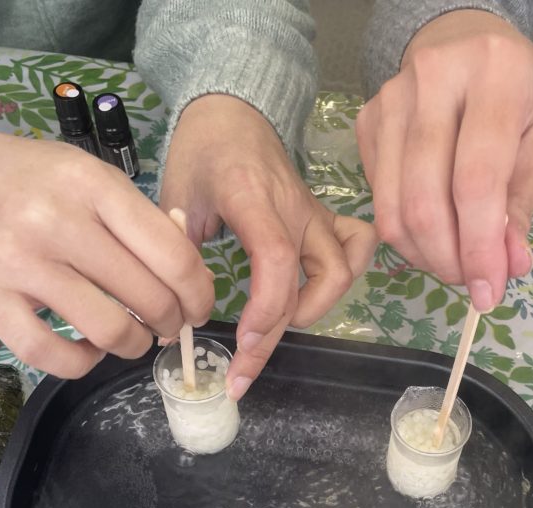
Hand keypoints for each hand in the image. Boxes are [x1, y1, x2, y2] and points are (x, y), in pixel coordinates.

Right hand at [0, 130, 213, 376]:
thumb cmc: (34, 179)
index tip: (198, 308)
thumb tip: (193, 280)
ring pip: (109, 331)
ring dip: (134, 345)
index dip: (200, 295)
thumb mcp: (92, 177)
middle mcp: (57, 222)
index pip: (175, 257)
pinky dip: (81, 362)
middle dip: (171, 323)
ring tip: (132, 336)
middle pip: (149, 298)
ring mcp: (20, 262)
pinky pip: (51, 354)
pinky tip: (88, 348)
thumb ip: (141, 222)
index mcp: (93, 186)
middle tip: (167, 324)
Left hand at [161, 95, 376, 398]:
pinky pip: (358, 247)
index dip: (266, 309)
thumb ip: (178, 251)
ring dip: (316, 308)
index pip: (275, 258)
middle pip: (311, 281)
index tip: (243, 344)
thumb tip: (184, 313)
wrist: (231, 111)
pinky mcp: (326, 219)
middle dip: (276, 337)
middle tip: (242, 371)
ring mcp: (316, 214)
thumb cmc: (199, 154)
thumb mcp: (175, 197)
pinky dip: (346, 277)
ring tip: (278, 327)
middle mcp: (293, 208)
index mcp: (251, 197)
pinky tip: (315, 295)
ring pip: (344, 269)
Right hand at [356, 9, 532, 311]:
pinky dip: (406, 235)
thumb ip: (520, 203)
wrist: (461, 39)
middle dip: (448, 260)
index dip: (479, 247)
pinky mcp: (366, 122)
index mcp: (494, 74)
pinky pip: (380, 202)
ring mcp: (390, 101)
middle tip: (470, 281)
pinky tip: (432, 232)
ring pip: (394, 210)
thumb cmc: (512, 92)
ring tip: (452, 263)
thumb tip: (508, 266)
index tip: (488, 291)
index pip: (476, 181)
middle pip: (425, 201)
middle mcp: (433, 79)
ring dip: (423, 255)